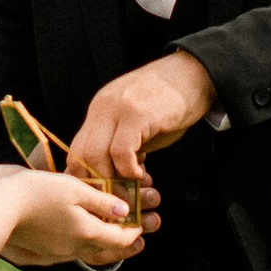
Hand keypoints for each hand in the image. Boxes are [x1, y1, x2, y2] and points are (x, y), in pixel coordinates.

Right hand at [9, 168, 144, 268]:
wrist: (1, 207)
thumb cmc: (39, 192)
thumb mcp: (75, 189)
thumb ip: (102, 201)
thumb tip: (125, 211)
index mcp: (87, 232)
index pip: (119, 238)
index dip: (134, 233)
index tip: (142, 226)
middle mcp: (75, 247)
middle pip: (106, 249)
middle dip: (124, 244)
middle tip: (139, 240)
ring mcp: (58, 251)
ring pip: (89, 251)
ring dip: (105, 245)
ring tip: (113, 237)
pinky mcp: (44, 251)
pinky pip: (73, 251)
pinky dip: (86, 244)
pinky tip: (84, 236)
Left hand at [68, 49, 214, 202]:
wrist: (194, 74)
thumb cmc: (168, 101)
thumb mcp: (135, 121)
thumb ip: (120, 143)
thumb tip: (112, 177)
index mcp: (99, 111)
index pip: (76, 151)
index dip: (86, 178)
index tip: (103, 194)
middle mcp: (102, 108)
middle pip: (80, 156)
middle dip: (97, 184)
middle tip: (116, 196)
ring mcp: (118, 110)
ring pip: (96, 156)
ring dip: (113, 181)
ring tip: (132, 187)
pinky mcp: (137, 115)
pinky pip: (121, 152)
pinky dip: (129, 171)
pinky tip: (142, 174)